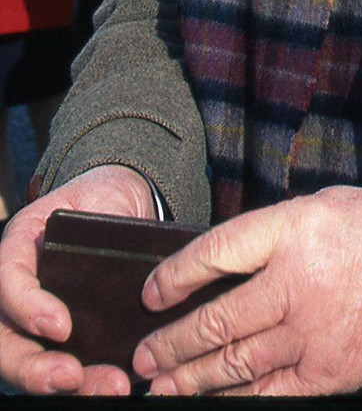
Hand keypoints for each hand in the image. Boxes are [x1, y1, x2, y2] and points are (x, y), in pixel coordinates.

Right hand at [0, 163, 156, 396]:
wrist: (119, 206)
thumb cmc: (105, 202)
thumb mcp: (102, 201)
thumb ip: (102, 228)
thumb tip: (124, 269)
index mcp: (20, 247)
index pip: (7, 280)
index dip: (28, 308)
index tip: (62, 327)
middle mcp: (18, 289)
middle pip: (6, 341)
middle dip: (35, 368)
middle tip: (72, 377)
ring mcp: (34, 319)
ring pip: (32, 363)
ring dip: (66, 384)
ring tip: (110, 387)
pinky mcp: (63, 340)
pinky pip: (62, 367)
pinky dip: (86, 382)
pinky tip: (116, 384)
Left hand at [134, 186, 361, 395]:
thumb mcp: (316, 207)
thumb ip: (268, 235)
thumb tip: (213, 265)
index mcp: (293, 231)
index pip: (216, 253)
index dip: (175, 276)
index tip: (150, 292)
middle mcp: (296, 284)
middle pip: (217, 320)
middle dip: (172, 343)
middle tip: (144, 356)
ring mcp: (311, 334)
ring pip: (235, 364)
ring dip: (191, 379)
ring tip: (163, 386)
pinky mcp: (327, 373)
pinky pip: (269, 392)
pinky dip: (235, 399)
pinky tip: (212, 402)